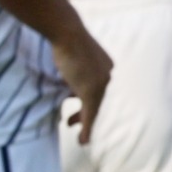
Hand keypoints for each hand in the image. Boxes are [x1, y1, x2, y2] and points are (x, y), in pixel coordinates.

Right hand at [53, 23, 113, 145]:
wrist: (66, 32)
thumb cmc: (65, 36)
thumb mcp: (73, 52)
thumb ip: (73, 64)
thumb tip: (65, 75)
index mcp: (105, 65)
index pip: (96, 87)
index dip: (86, 99)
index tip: (72, 102)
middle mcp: (106, 75)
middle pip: (97, 100)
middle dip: (84, 113)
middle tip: (70, 122)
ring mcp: (100, 83)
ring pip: (94, 109)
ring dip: (84, 123)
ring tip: (75, 132)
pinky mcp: (91, 91)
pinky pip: (89, 114)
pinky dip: (86, 128)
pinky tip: (83, 140)